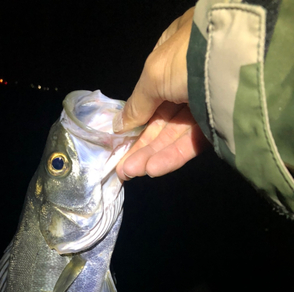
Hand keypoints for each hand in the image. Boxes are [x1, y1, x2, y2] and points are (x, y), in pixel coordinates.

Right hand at [114, 7, 209, 179]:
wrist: (238, 62)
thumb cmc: (187, 59)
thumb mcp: (153, 75)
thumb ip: (136, 104)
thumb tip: (118, 126)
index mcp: (174, 54)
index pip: (151, 89)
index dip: (136, 116)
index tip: (121, 137)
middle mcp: (190, 77)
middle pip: (161, 117)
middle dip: (141, 144)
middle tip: (123, 168)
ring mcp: (206, 100)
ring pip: (175, 132)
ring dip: (152, 154)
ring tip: (130, 173)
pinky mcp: (220, 121)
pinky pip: (193, 140)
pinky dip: (174, 155)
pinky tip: (154, 169)